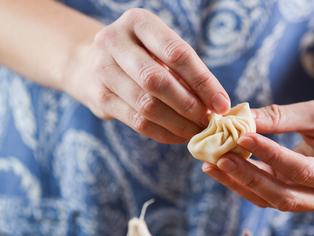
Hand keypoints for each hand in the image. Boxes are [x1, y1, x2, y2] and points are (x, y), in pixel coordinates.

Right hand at [66, 8, 229, 143]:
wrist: (90, 61)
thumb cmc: (141, 55)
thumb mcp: (160, 50)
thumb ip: (185, 71)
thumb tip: (216, 103)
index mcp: (138, 22)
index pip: (177, 53)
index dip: (203, 82)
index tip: (222, 104)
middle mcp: (114, 41)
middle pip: (158, 81)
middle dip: (189, 105)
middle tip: (209, 120)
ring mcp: (102, 70)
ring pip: (147, 106)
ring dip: (178, 124)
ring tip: (197, 131)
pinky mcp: (100, 97)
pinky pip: (137, 122)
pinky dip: (164, 133)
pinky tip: (180, 136)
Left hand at [202, 96, 313, 213]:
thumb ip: (280, 118)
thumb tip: (240, 118)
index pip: (300, 170)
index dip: (270, 154)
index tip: (242, 135)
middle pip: (283, 195)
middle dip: (249, 177)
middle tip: (220, 158)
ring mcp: (313, 203)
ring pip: (270, 199)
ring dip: (240, 183)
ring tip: (212, 164)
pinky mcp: (296, 197)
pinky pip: (267, 194)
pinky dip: (244, 181)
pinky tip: (222, 168)